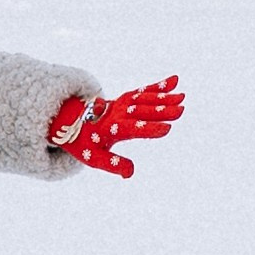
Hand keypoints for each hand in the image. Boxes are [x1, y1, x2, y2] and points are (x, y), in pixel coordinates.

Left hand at [50, 75, 184, 176]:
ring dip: (163, 97)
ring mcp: (122, 103)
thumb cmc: (86, 143)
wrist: (72, 121)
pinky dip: (158, 85)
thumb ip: (112, 164)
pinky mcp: (126, 98)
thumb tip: (130, 173)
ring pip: (144, 98)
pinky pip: (143, 90)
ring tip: (182, 97)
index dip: (148, 128)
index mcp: (111, 129)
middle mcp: (118, 113)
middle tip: (180, 111)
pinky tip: (175, 81)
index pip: (132, 128)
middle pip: (141, 111)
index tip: (166, 128)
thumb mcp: (95, 158)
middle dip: (160, 111)